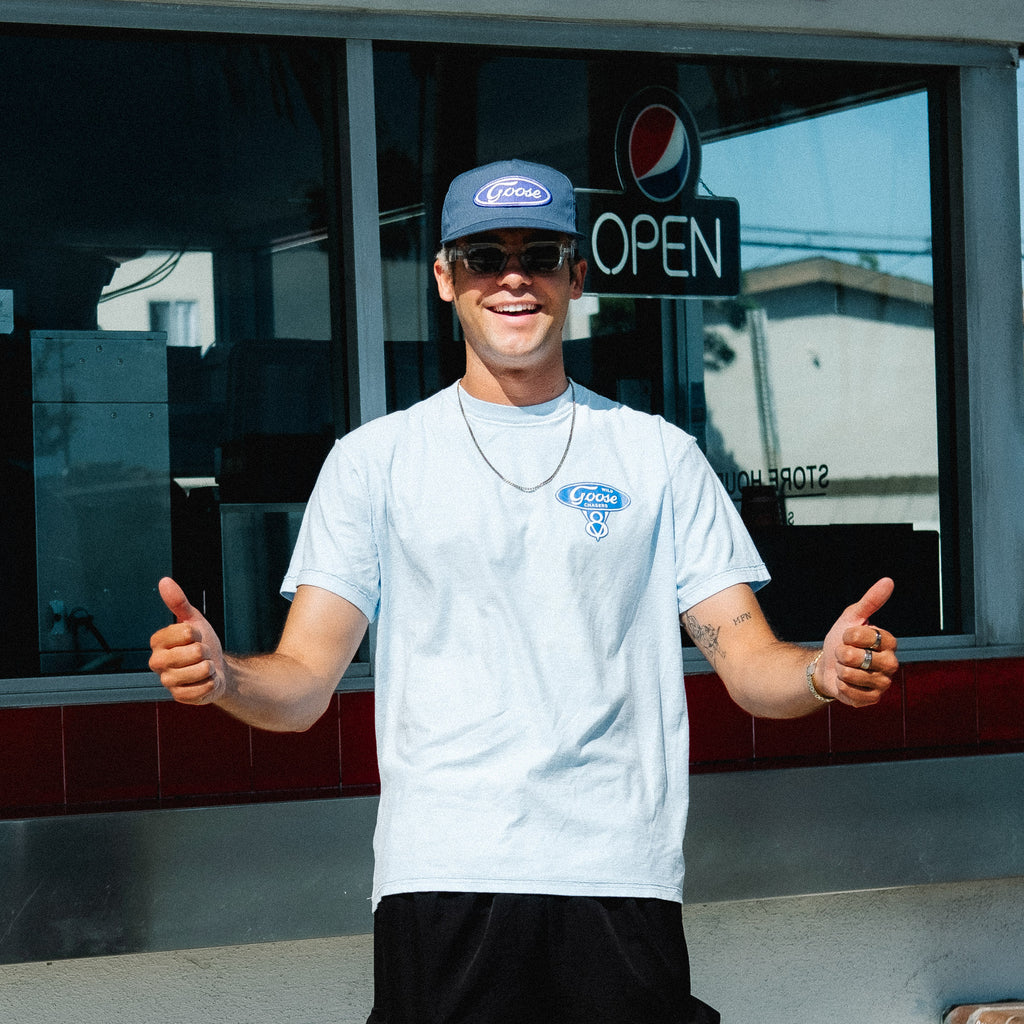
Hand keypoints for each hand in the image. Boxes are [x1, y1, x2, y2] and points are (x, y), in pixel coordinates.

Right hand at [149, 577, 227, 704]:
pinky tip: (204, 681)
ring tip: (203, 667)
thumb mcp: (193, 619)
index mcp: (157, 642)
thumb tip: (164, 581)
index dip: (198, 633)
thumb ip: (178, 602)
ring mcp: (167, 681)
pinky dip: (211, 682)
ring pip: (201, 670)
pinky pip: (204, 687)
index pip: (186, 632)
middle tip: (200, 654)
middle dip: (206, 652)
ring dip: (209, 668)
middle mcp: (157, 662)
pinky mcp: (179, 697)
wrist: (217, 668)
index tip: (194, 637)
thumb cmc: (202, 643)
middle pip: (195, 652)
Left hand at [816, 577, 898, 706]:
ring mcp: (883, 683)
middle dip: (844, 654)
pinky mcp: (872, 699)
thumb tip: (888, 581)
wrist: (826, 666)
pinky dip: (841, 686)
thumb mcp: (851, 617)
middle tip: (844, 654)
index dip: (850, 635)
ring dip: (841, 670)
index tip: (847, 636)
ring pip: (854, 675)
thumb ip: (870, 601)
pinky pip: (852, 692)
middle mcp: (891, 663)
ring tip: (844, 667)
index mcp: (889, 643)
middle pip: (861, 658)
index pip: (869, 636)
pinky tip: (844, 681)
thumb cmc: (840, 640)